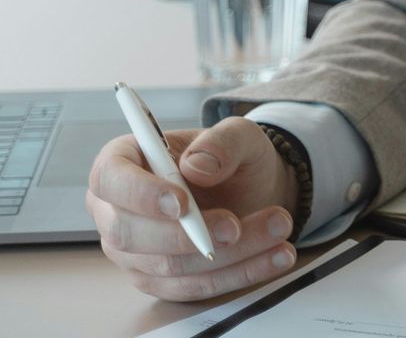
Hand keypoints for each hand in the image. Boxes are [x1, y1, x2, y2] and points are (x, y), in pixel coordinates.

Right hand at [87, 116, 301, 301]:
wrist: (253, 188)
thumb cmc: (231, 157)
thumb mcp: (240, 134)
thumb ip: (223, 141)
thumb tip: (197, 166)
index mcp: (122, 162)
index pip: (109, 179)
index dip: (140, 194)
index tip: (181, 203)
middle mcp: (116, 210)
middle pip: (129, 234)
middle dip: (185, 235)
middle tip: (235, 227)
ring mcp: (133, 252)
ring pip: (168, 265)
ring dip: (227, 255)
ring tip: (278, 229)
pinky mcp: (160, 280)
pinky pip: (193, 287)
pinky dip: (239, 273)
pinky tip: (278, 255)